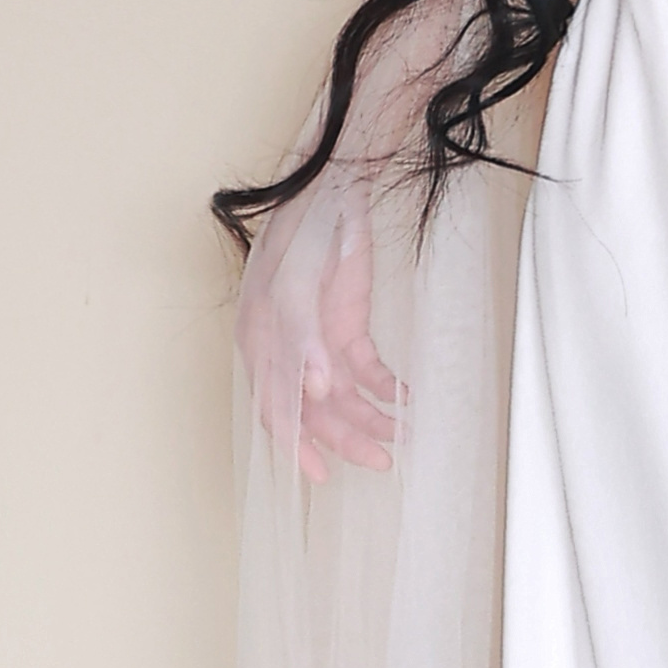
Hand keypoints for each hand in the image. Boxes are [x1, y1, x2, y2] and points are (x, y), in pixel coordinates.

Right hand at [237, 193, 402, 481]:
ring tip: (403, 434)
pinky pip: (367, 368)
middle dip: (347, 439)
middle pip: (315, 410)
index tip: (319, 476)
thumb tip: (315, 395)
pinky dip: (386, 386)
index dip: (296, 445)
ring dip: (372, 417)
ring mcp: (319, 338)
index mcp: (261, 343)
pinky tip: (406, 398)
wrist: (334, 190)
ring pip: (344, 395)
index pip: (275, 408)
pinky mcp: (348, 326)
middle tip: (383, 461)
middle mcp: (288, 349)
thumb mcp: (293, 289)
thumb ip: (302, 344)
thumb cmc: (301, 236)